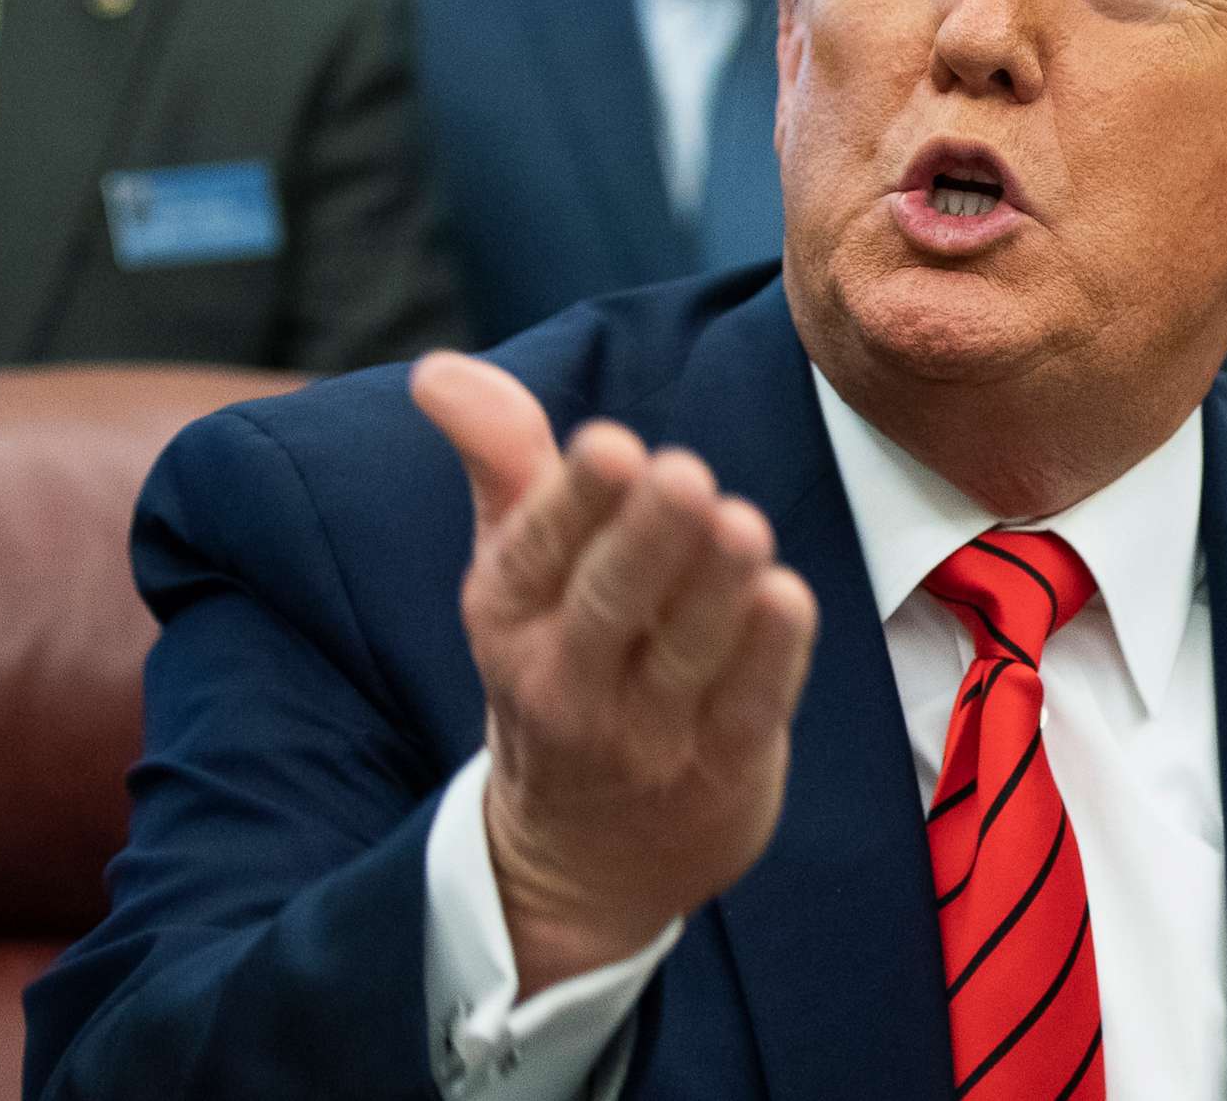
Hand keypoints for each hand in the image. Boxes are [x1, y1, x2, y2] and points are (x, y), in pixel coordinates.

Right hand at [411, 352, 819, 996]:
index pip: (536, 552)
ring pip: (686, 652)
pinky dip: (769, 657)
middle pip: (610, 602)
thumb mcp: (514, 566)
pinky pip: (747, 710)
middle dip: (646, 538)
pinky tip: (787, 598)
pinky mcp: (721, 772)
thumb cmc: (558, 663)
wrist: (582, 857)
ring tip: (741, 524)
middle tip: (682, 476)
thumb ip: (499, 458)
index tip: (611, 444)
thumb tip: (439, 369)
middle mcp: (566, 680)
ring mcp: (646, 735)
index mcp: (508, 615)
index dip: (575, 500)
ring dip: (716, 586)